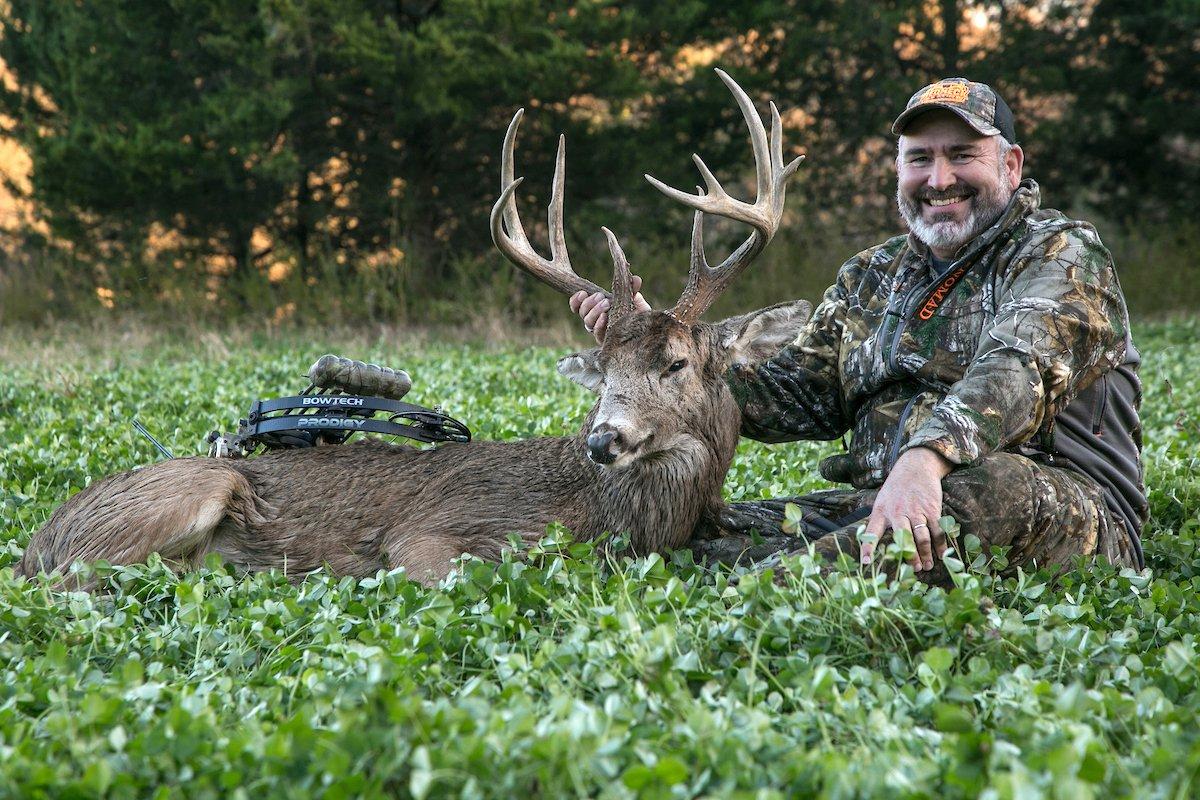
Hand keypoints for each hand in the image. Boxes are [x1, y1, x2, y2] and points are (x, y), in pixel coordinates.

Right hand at [568, 275, 649, 343]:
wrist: (648, 334)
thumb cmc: (640, 318)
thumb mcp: (637, 302)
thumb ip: (634, 290)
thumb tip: (636, 279)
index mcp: (598, 310)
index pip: (579, 307)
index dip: (575, 301)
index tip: (582, 293)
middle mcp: (596, 322)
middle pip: (582, 313)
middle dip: (589, 303)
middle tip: (601, 296)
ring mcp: (601, 332)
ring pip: (587, 323)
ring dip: (594, 311)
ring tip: (606, 303)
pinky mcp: (606, 342)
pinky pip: (597, 334)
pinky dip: (598, 324)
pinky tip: (604, 317)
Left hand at [861, 446, 952, 570]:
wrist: (915, 467)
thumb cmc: (896, 489)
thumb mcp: (881, 501)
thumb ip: (881, 521)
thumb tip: (880, 547)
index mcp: (881, 511)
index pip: (871, 532)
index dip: (868, 548)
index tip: (865, 563)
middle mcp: (897, 512)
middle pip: (903, 538)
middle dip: (909, 555)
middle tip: (914, 569)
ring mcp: (916, 510)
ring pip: (921, 536)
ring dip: (925, 553)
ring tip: (927, 566)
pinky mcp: (932, 509)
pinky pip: (937, 530)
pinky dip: (940, 544)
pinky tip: (942, 554)